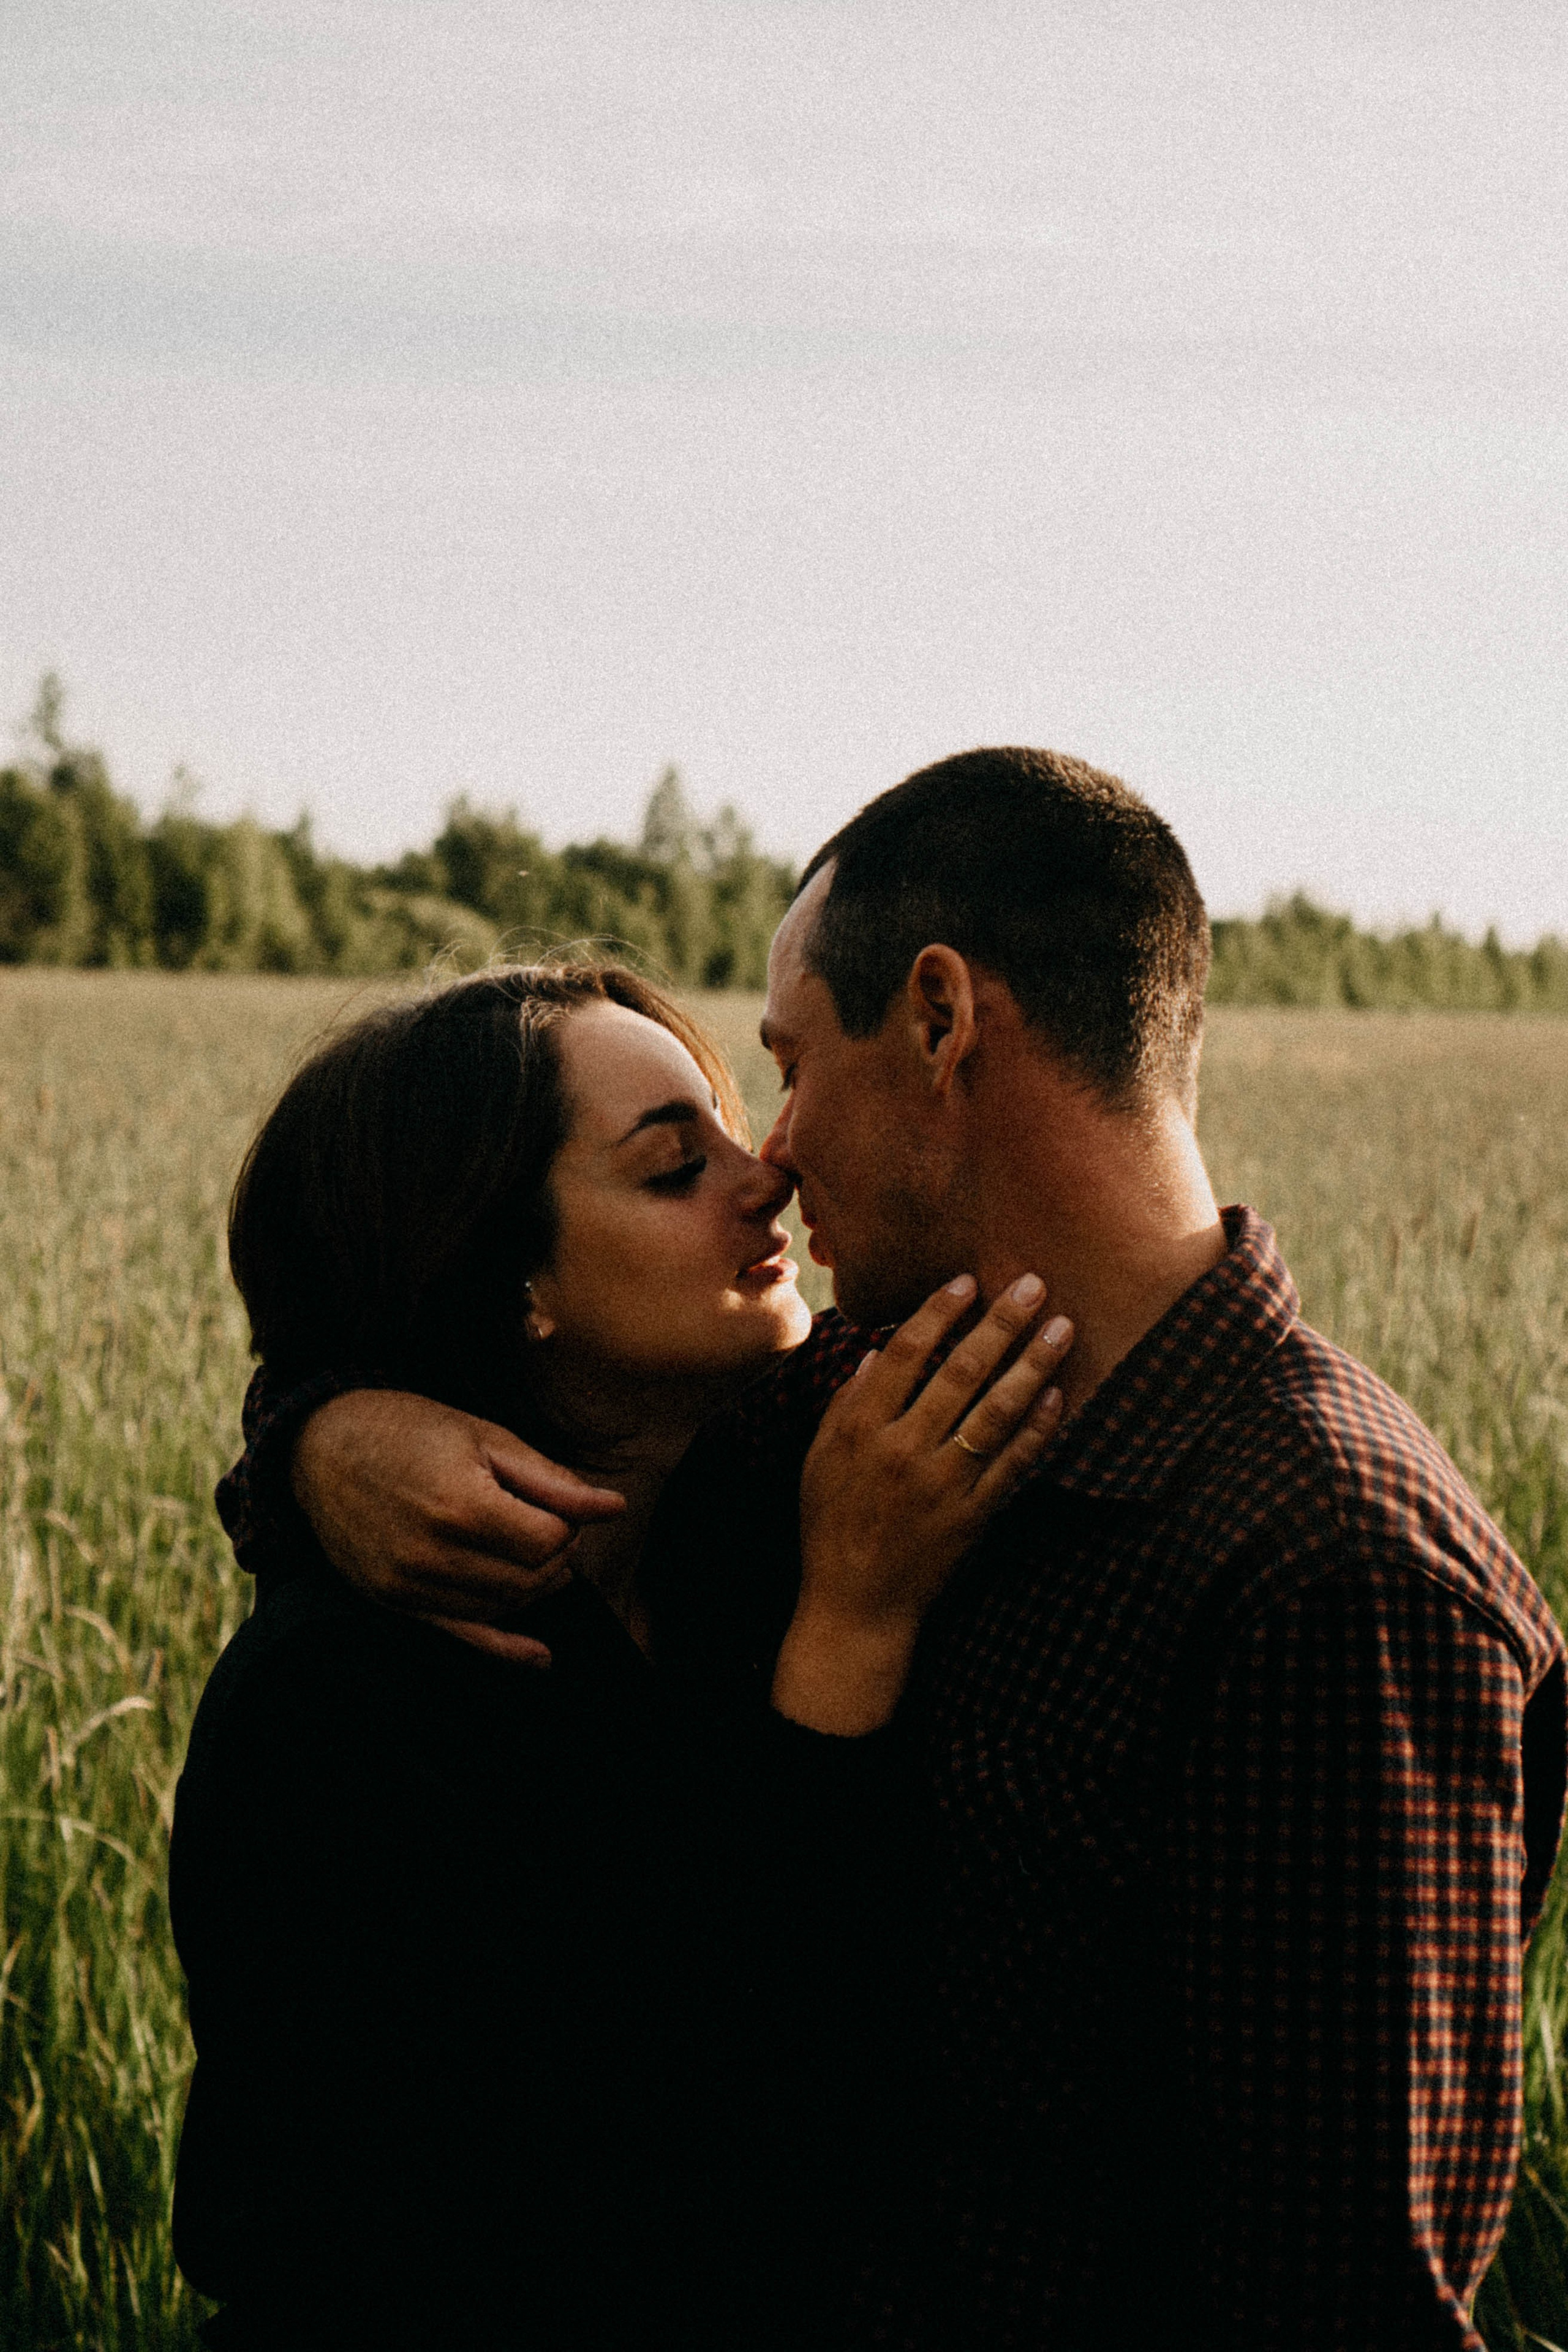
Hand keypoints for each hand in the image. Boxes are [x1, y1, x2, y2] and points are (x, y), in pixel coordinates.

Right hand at [292, 1390, 625, 1665]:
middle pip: (529, 1581)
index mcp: (461, 1505)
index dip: (567, 1527)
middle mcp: (432, 1553)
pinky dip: (505, 1648)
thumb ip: (552, 1481)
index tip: (558, 1507)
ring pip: (501, 1607)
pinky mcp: (394, 1601)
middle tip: (551, 1528)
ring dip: (532, 1589)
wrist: (323, 1445)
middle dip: (555, 1558)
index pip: (548, 1543)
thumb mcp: (486, 1438)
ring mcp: (409, 1584)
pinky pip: (461, 1635)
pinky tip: (540, 1656)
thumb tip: (614, 1508)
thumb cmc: (409, 1429)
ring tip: (534, 1556)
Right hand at [773, 1273, 1070, 1732]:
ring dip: (1032, 1365)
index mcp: (860, 1430)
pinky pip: (1013, 1465)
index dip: (937, 1313)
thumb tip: (877, 1349)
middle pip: (958, 1372)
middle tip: (1032, 1283)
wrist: (855, 1606)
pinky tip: (1058, 1395)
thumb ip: (846, 1402)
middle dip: (998, 1323)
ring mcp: (941, 1485)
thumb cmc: (831, 1526)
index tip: (967, 1280)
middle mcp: (902, 1451)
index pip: (903, 1354)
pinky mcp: (973, 1517)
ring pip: (995, 1412)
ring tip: (1062, 1327)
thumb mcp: (819, 1460)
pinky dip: (1037, 1429)